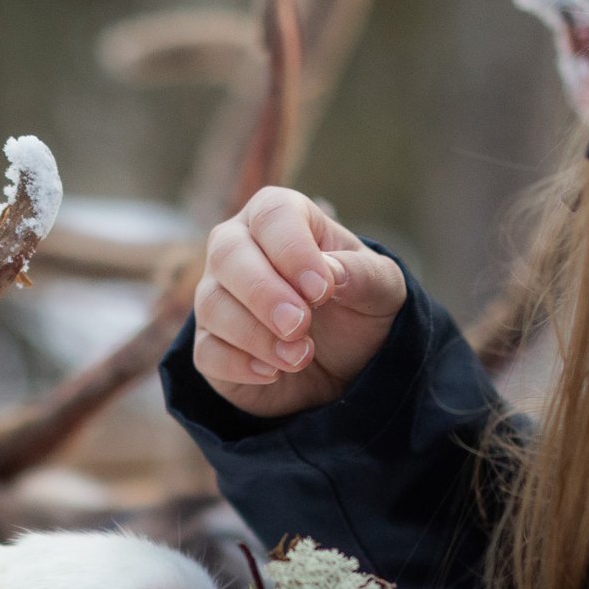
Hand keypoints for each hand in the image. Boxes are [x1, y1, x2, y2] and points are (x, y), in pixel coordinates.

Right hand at [190, 187, 409, 421]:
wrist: (345, 365)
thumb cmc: (357, 308)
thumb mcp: (381, 289)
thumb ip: (363, 275)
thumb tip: (330, 272)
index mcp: (281, 218)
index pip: (273, 215)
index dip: (293, 250)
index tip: (322, 290)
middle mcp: (237, 248)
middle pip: (227, 254)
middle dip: (264, 293)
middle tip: (300, 325)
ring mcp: (217, 295)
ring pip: (212, 305)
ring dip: (257, 335)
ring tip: (300, 356)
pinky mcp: (209, 344)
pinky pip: (207, 351)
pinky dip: (240, 365)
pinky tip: (274, 373)